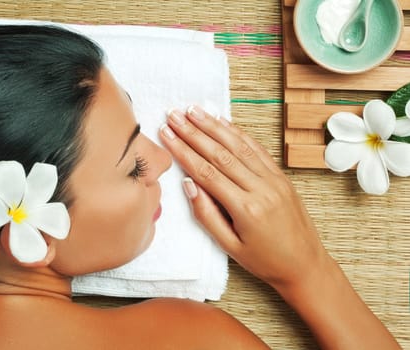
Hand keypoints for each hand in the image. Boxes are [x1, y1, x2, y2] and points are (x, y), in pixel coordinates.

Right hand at [159, 106, 329, 290]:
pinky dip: (238, 133)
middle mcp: (261, 188)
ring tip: (193, 110)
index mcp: (246, 208)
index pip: (206, 172)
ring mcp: (274, 179)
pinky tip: (223, 122)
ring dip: (213, 125)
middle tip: (173, 116)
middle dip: (193, 132)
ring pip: (238, 145)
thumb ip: (207, 214)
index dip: (183, 151)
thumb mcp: (230, 246)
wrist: (305, 264)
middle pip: (220, 153)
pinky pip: (256, 149)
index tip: (167, 134)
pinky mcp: (281, 176)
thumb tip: (188, 184)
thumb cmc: (265, 260)